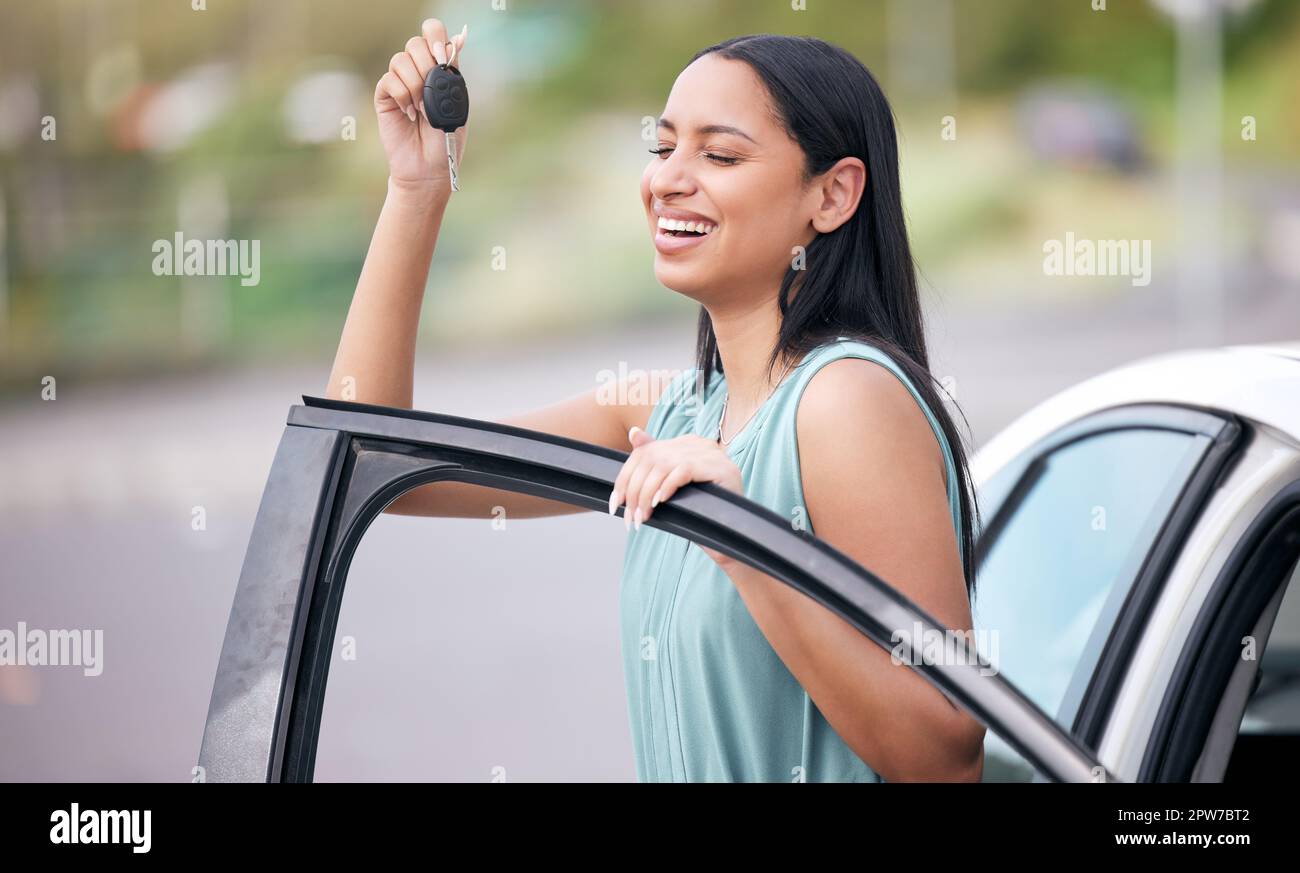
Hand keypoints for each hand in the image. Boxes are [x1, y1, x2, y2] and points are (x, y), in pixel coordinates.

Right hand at [374, 19, 468, 196]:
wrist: (429, 168)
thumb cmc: (446, 140)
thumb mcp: (456, 104)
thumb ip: (452, 73)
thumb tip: (455, 41)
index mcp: (439, 69)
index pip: (433, 33)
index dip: (435, 37)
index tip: (442, 57)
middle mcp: (419, 71)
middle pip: (415, 43)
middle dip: (426, 65)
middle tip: (432, 91)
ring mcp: (400, 82)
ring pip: (400, 60)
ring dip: (415, 85)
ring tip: (422, 110)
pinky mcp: (385, 96)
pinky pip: (389, 80)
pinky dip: (402, 96)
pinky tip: (409, 114)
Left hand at [608, 426, 743, 568]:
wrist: (730, 533)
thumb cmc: (699, 510)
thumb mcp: (669, 487)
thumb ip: (653, 463)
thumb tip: (634, 432)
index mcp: (686, 443)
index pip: (645, 454)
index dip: (626, 479)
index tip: (616, 504)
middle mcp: (698, 443)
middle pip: (651, 460)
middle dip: (635, 492)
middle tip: (630, 518)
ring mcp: (711, 453)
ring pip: (664, 466)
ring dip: (647, 495)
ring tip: (642, 517)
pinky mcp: (719, 467)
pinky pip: (684, 470)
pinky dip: (668, 487)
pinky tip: (661, 503)